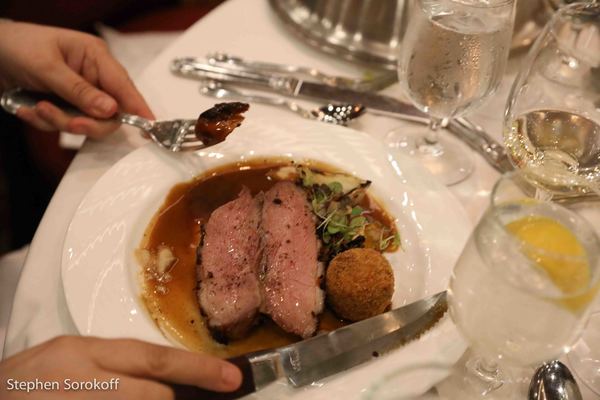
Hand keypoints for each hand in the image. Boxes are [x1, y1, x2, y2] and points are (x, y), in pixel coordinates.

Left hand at [0, 21, 153, 137]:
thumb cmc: (18, 46)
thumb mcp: (47, 67)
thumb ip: (79, 91)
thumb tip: (111, 110)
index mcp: (96, 58)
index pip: (125, 87)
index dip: (139, 108)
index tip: (150, 127)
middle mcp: (94, 79)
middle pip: (109, 115)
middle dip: (86, 122)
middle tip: (70, 123)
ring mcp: (79, 96)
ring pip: (86, 124)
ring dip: (59, 121)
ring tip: (36, 107)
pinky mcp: (64, 108)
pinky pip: (64, 126)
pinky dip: (44, 122)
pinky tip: (27, 107)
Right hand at [0, 336, 241, 398]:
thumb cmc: (25, 383)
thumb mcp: (67, 360)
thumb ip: (114, 366)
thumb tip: (167, 379)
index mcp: (81, 353)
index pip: (151, 358)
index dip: (196, 369)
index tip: (231, 378)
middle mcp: (78, 381)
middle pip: (151, 394)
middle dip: (185, 398)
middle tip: (216, 396)